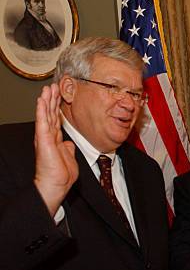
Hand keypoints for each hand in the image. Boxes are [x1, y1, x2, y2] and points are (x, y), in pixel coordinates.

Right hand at [33, 84, 77, 215]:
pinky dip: (42, 110)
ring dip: (47, 100)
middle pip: (50, 113)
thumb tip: (69, 143)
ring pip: (46, 114)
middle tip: (54, 85)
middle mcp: (48, 136)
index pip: (56, 119)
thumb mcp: (68, 157)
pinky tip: (41, 100)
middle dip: (52, 99)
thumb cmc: (61, 174)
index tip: (59, 94)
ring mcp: (45, 137)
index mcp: (54, 139)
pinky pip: (42, 122)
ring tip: (48, 88)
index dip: (57, 106)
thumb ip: (68, 148)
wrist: (56, 184)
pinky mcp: (43, 140)